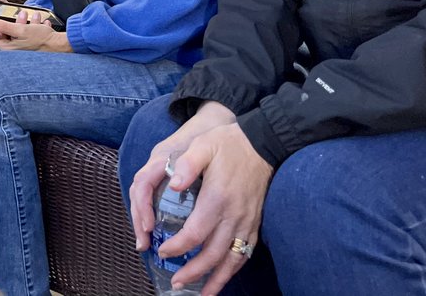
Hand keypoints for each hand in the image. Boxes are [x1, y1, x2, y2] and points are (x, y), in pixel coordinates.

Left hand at [0, 0, 69, 50]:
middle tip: (21, 15)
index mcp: (9, 49)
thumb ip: (3, 26)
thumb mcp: (20, 30)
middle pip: (8, 33)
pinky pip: (32, 35)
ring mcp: (25, 49)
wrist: (60, 45)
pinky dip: (35, 28)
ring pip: (21, 32)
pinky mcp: (34, 47)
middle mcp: (15, 51)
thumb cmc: (41, 39)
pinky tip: (41, 24)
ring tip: (34, 17)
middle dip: (15, 21)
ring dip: (27, 23)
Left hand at [137, 120, 272, 294]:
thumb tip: (171, 186)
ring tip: (202, 294)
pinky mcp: (256, 223)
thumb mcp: (203, 146)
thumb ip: (187, 165)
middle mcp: (234, 216)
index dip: (178, 247)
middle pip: (213, 254)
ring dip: (217, 279)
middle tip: (177, 282)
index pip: (195, 233)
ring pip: (232, 260)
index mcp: (217, 200)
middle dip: (194, 273)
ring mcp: (247, 222)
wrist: (262, 144)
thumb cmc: (228, 144)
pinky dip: (234, 269)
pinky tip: (224, 277)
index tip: (163, 252)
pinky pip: (245, 253)